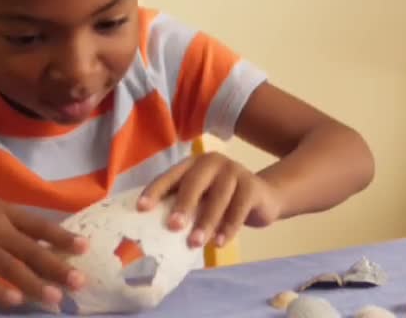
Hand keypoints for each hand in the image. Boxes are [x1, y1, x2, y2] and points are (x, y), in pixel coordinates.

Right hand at [0, 183, 87, 307]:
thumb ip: (15, 223)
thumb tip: (45, 241)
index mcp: (5, 212)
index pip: (40, 226)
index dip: (63, 237)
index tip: (84, 247)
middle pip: (32, 250)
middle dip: (57, 267)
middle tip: (79, 282)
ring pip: (11, 268)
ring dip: (35, 285)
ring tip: (54, 299)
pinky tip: (15, 301)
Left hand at [136, 152, 281, 247]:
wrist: (264, 197)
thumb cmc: (222, 201)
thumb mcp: (202, 199)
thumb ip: (183, 206)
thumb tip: (155, 230)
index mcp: (192, 164)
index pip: (170, 176)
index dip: (155, 191)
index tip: (141, 208)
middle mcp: (211, 163)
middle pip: (194, 182)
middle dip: (182, 205)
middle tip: (172, 226)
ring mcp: (233, 171)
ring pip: (218, 197)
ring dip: (205, 221)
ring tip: (195, 243)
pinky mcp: (252, 186)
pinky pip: (239, 208)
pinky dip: (228, 227)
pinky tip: (219, 243)